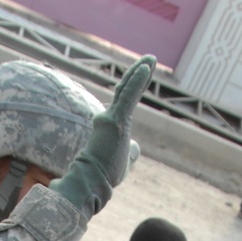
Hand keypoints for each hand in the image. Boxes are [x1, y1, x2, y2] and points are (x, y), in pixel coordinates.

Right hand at [51, 56, 154, 218]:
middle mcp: (108, 118)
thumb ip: (129, 153)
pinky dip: (137, 80)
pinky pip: (128, 95)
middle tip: (149, 60)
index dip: (133, 88)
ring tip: (151, 59)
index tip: (142, 75)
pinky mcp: (115, 120)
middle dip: (138, 74)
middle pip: (126, 91)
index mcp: (110, 127)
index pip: (124, 103)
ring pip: (127, 90)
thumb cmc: (104, 177)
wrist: (90, 181)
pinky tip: (145, 67)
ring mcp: (110, 118)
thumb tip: (136, 147)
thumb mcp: (122, 163)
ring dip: (140, 72)